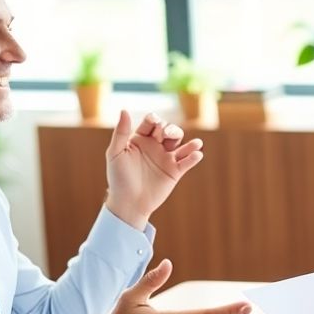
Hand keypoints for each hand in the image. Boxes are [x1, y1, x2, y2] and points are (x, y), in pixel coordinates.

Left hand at [104, 110, 203, 229]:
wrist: (128, 203)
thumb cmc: (118, 178)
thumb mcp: (116, 153)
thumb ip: (120, 132)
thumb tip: (124, 110)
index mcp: (140, 139)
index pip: (151, 123)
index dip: (155, 120)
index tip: (154, 123)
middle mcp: (155, 146)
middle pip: (169, 130)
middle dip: (170, 129)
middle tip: (166, 135)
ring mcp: (166, 158)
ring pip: (181, 143)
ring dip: (188, 142)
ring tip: (196, 143)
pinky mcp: (175, 172)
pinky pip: (187, 161)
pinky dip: (194, 157)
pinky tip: (197, 154)